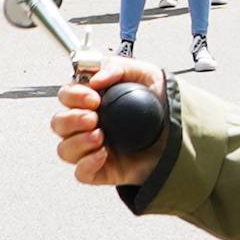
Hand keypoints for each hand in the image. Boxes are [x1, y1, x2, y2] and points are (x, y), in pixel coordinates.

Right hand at [51, 58, 167, 186]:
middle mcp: (88, 124)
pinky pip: (81, 172)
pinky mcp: (101, 169)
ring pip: (64, 149)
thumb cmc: (160, 104)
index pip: (67, 96)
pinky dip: (87, 164)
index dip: (73, 95)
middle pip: (59, 123)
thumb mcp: (144, 73)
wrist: (181, 131)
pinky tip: (103, 154)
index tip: (93, 98)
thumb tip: (95, 79)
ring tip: (100, 136)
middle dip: (71, 119)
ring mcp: (92, 148)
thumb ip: (118, 67)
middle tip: (93, 117)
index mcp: (93, 101)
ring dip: (77, 142)